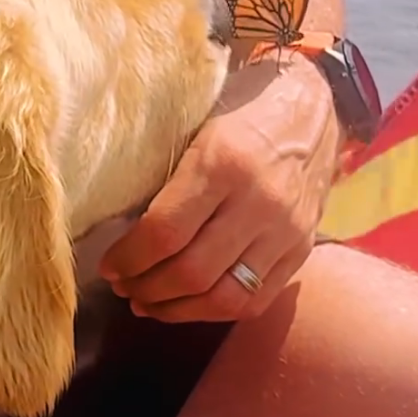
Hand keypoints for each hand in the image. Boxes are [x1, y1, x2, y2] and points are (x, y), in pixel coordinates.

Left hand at [99, 57, 339, 322]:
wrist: (310, 105)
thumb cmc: (239, 106)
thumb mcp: (196, 123)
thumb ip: (168, 175)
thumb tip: (120, 227)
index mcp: (223, 162)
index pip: (166, 231)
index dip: (129, 258)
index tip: (107, 265)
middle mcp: (259, 201)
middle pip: (192, 271)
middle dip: (147, 288)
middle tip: (123, 286)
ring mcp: (286, 230)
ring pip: (225, 297)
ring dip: (177, 309)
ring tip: (148, 304)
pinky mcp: (303, 249)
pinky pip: (256, 300)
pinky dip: (215, 312)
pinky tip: (188, 306)